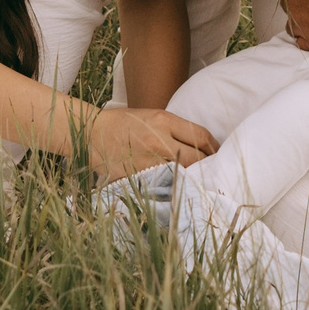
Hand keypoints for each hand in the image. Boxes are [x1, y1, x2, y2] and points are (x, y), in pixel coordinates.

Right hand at [82, 106, 216, 180]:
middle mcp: (158, 141)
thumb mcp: (153, 116)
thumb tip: (203, 144)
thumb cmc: (124, 123)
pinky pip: (159, 188)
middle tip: (211, 172)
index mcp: (163, 121)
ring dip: (190, 181)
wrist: (92, 133)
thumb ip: (176, 129)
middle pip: (195, 159)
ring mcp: (146, 162)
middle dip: (206, 167)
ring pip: (180, 176)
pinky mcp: (134, 179)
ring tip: (196, 185)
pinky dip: (169, 191)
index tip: (217, 154)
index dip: (214, 148)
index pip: (201, 136)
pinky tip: (174, 193)